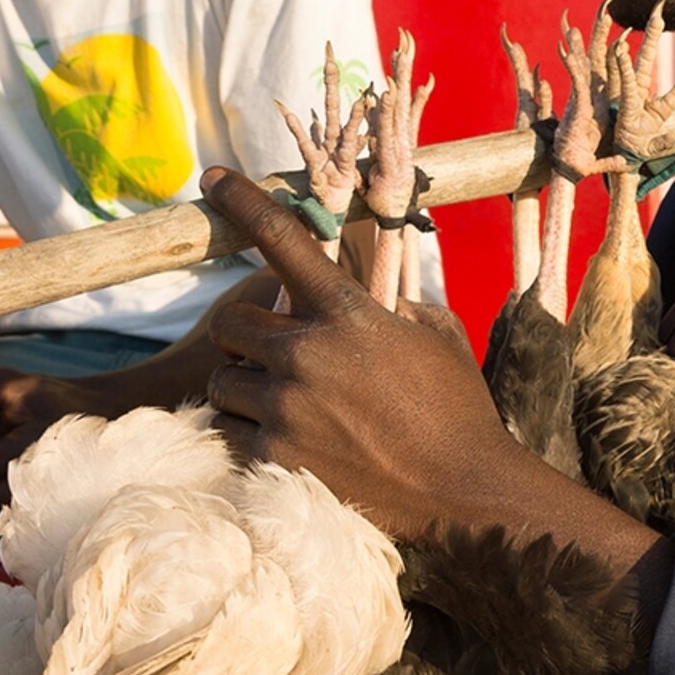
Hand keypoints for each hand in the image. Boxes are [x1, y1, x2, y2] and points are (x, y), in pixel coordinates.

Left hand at [199, 169, 538, 542]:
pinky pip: (227, 433)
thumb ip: (396, 307)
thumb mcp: (438, 338)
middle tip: (270, 356)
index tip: (212, 180)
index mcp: (347, 312)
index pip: (281, 239)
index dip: (242, 202)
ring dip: (242, 390)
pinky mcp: (273, 458)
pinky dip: (246, 434)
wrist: (463, 495)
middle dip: (244, 337)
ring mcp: (286, 408)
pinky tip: (284, 443)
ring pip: (219, 382)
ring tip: (281, 408)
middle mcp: (307, 353)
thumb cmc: (458, 413)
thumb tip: (373, 301)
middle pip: (229, 324)